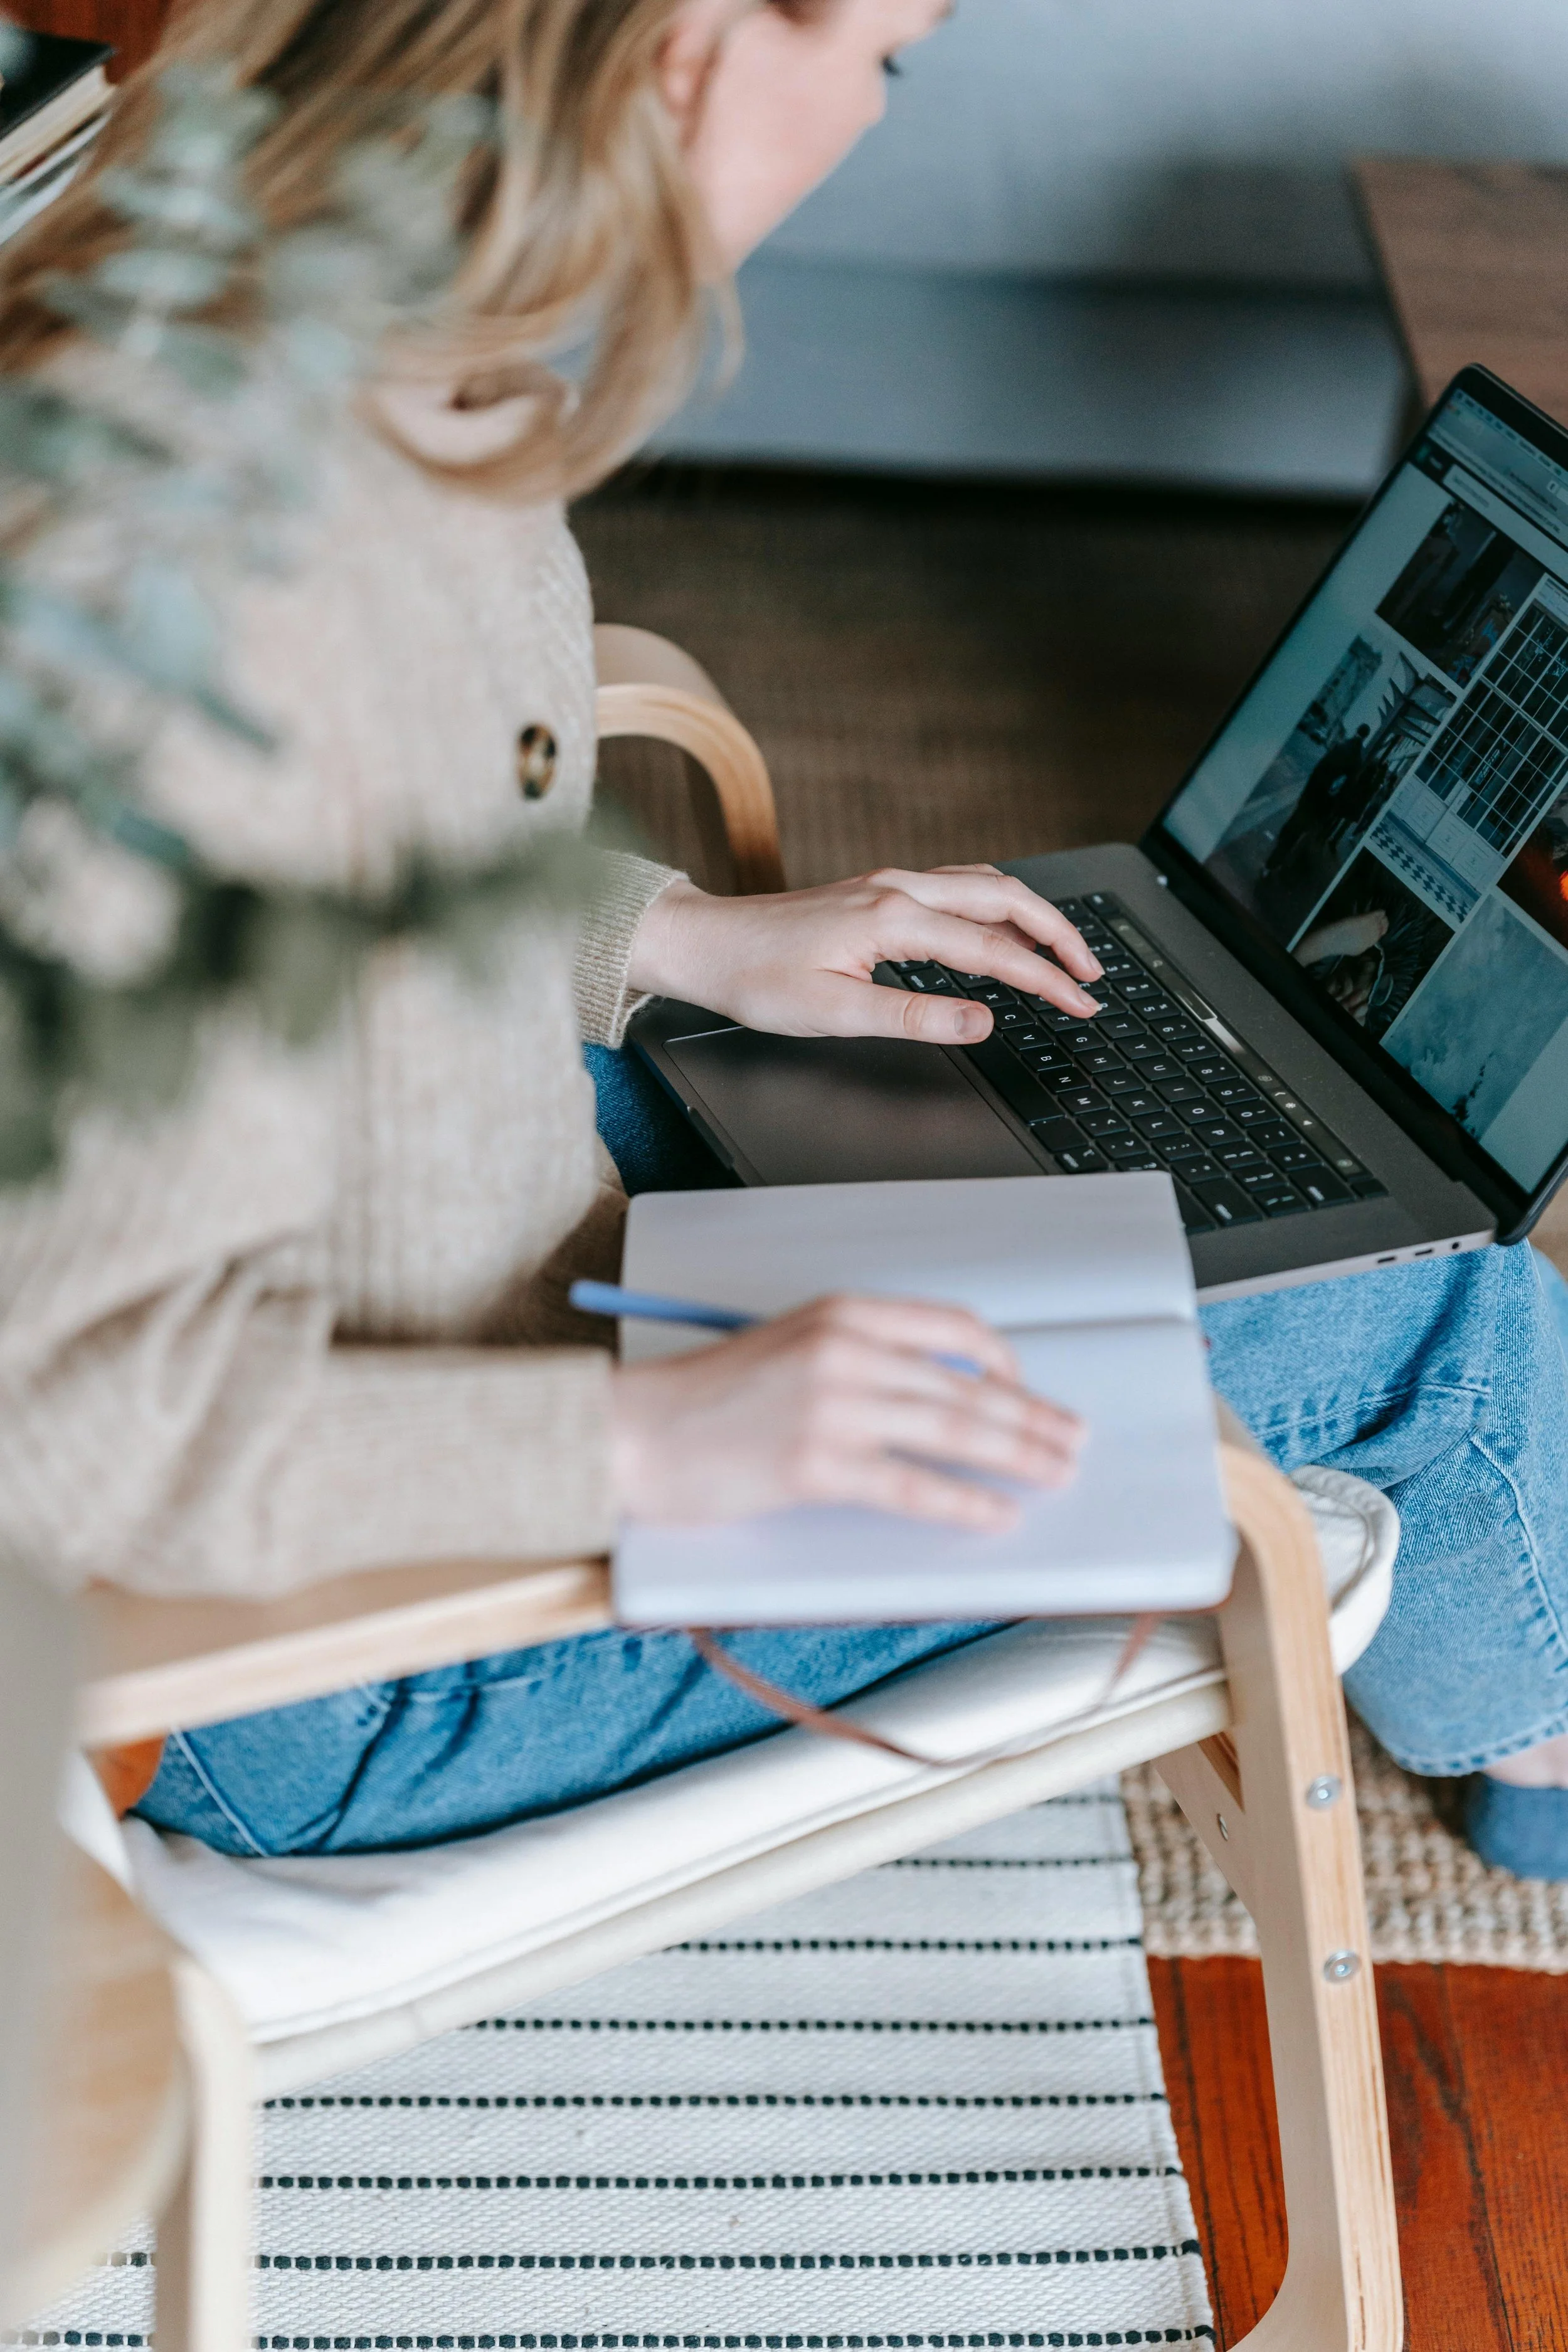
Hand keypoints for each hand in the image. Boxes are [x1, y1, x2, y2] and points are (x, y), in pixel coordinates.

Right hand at [609, 1292, 1085, 1528]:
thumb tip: (934, 1391)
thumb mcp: (789, 1348)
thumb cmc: (701, 1399)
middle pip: (967, 1383)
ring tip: (1054, 1474)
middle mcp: (845, 1350)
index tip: (1027, 1388)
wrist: (628, 1433)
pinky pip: (912, 1484)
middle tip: (1072, 1439)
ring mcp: (833, 1406)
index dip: (1004, 1362)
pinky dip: (963, 1502)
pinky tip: (995, 1514)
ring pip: (954, 1429)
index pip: (953, 1327)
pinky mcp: (816, 1464)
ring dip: (1018, 1455)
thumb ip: (857, 1357)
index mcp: (841, 1312)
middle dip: (1032, 1416)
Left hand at [626, 864, 1102, 1044]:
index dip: (1046, 979)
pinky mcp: (876, 890)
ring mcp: (887, 883)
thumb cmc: (753, 978)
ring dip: (1030, 914)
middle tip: (1093, 973)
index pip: (992, 949)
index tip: (1081, 1003)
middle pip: (1004, 897)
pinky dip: (995, 905)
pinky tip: (1001, 927)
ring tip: (1064, 950)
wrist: (702, 944)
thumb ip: (915, 1016)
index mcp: (892, 917)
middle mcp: (896, 888)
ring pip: (982, 884)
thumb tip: (982, 1020)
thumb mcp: (834, 1013)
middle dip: (1058, 934)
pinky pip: (955, 886)